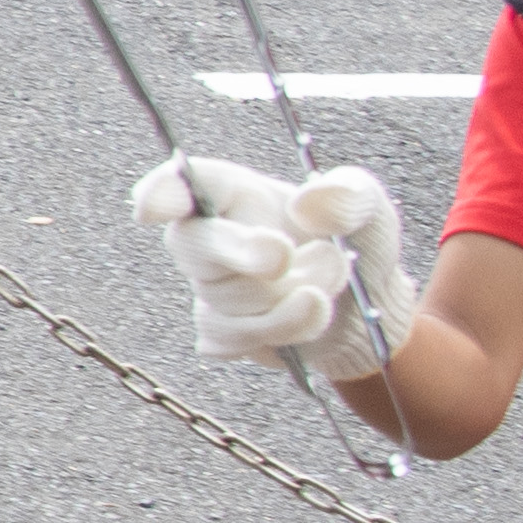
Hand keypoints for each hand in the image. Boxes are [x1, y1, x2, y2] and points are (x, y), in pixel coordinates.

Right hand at [136, 152, 405, 382]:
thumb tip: (309, 205)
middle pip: (192, 245)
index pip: (182, 184)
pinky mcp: (223, 333)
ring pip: (227, 300)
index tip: (153, 208)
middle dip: (238, 253)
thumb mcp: (369, 208)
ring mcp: (212, 289)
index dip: (160, 193)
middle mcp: (211, 238)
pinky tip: (312, 313)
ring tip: (331, 281)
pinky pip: (235, 338)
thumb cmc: (353, 245)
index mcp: (235, 194)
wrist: (366, 310)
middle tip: (283, 255)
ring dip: (291, 297)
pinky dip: (286, 330)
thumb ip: (349, 196)